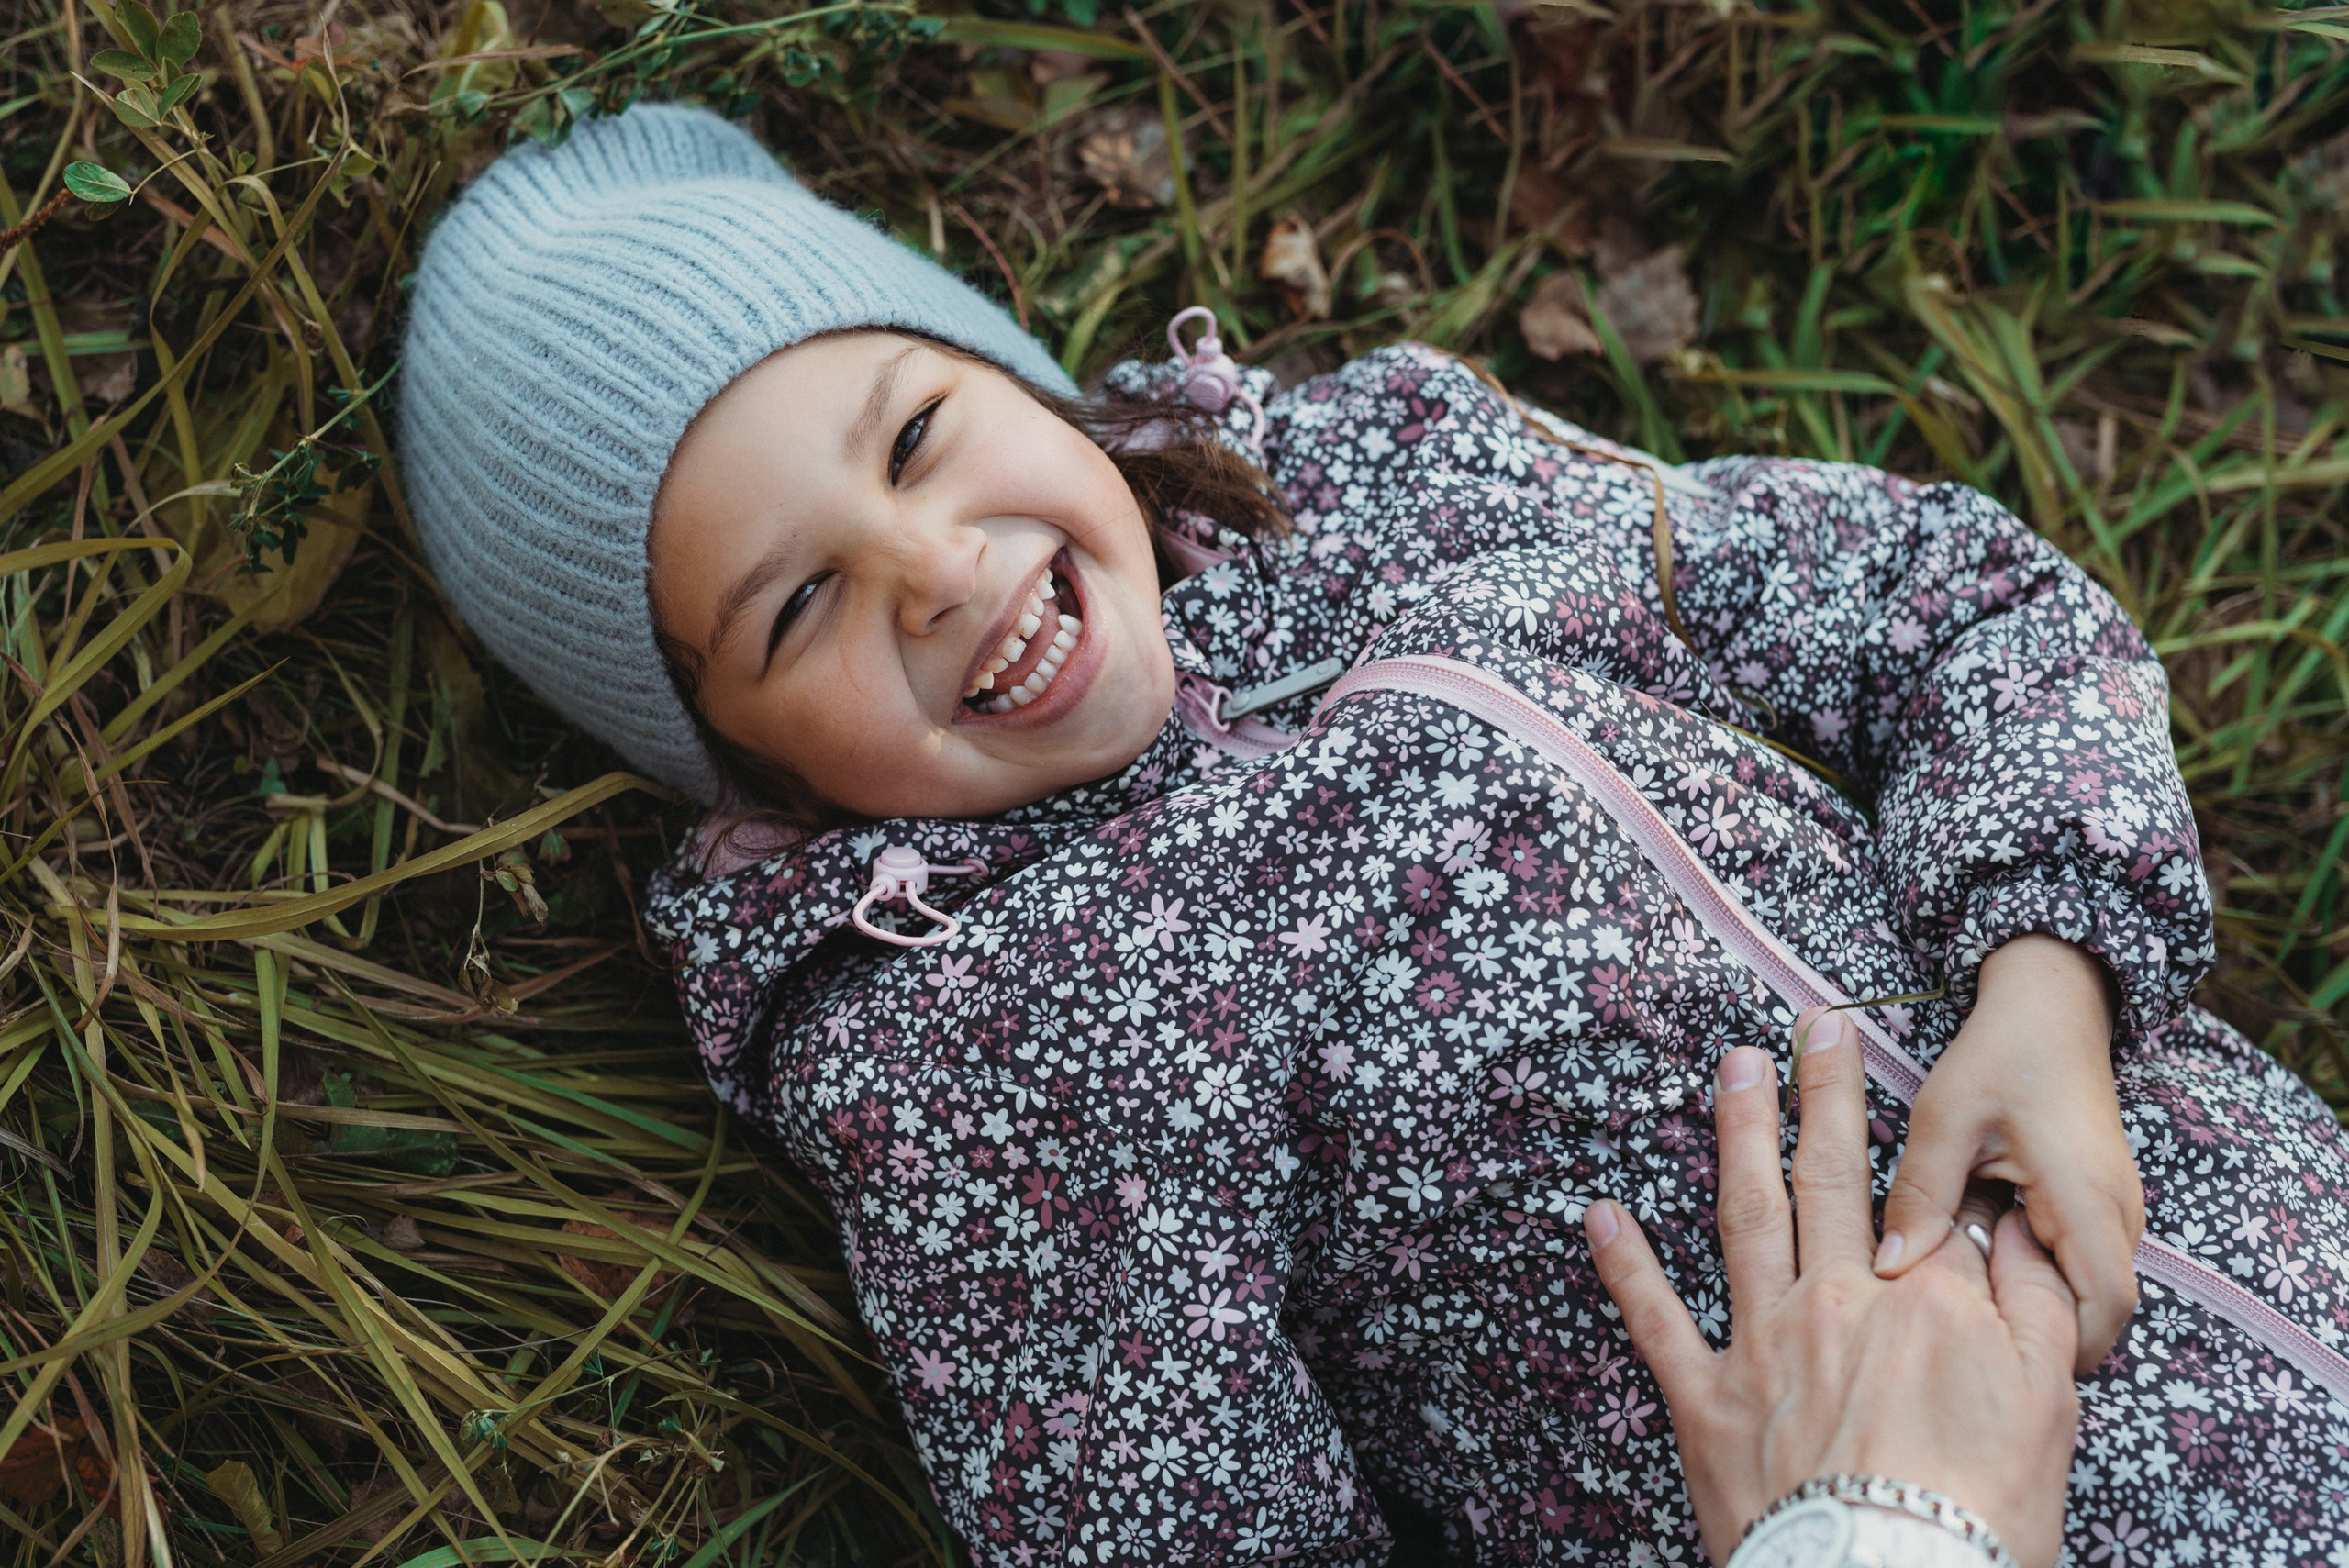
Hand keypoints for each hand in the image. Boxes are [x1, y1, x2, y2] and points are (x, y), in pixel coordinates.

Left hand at [1583, 1010, 2081, 1567]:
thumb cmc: (1978, 1519)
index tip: (1924, 1103)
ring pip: (1747, 1214)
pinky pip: (1654, 1318)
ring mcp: (1765, 1345)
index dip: (1936, 1161)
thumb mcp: (2049, 1408)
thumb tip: (2018, 1236)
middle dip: (1825, 1094)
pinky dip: (1623, 1263)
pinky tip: (1599, 1212)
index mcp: (1930, 1303)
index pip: (1931, 1209)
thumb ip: (2036, 1309)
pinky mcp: (1705, 1400)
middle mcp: (1840, 1302)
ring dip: (1738, 1135)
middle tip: (1812, 1025)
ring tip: (1732, 1069)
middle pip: (1835, 1178)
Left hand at [1873, 934, 2143, 1371]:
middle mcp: (2119, 1216)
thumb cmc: (1999, 1056)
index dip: (2059, 1345)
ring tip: (1970, 1294)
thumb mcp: (1945, 1118)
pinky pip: (2079, 1264)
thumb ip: (1921, 1193)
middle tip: (1967, 1333)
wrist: (2049, 1010)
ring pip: (2089, 1292)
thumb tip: (1890, 1268)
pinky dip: (2038, 1273)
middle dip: (2041, 1333)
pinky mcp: (2100, 1209)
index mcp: (2088, 1198)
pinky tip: (1986, 1255)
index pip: (2105, 1306)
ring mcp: (2117, 1215)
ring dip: (2036, 1301)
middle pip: (2100, 1312)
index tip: (1991, 1350)